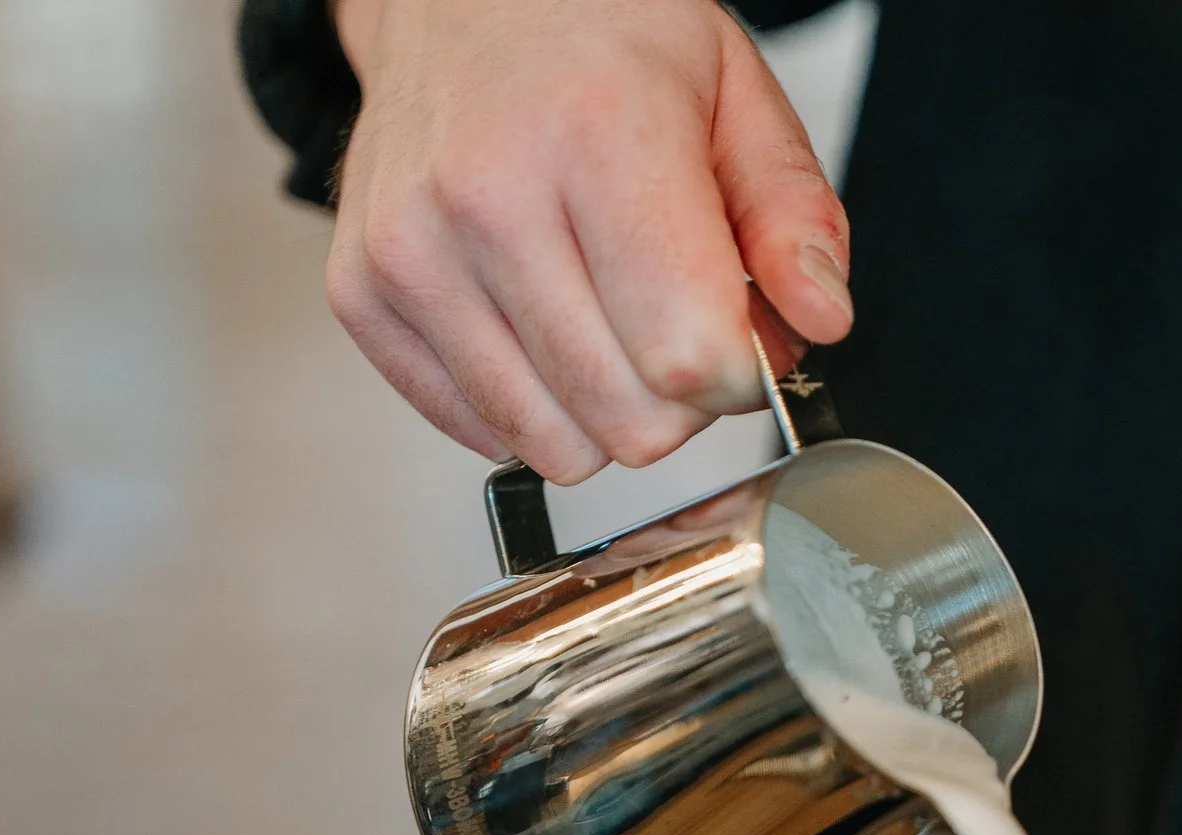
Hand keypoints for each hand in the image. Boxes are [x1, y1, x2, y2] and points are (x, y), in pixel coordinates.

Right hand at [326, 0, 853, 482]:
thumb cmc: (599, 36)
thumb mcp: (735, 92)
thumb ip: (794, 215)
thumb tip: (819, 322)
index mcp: (597, 134)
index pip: (687, 356)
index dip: (738, 373)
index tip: (736, 332)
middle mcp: (486, 195)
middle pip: (626, 420)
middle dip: (676, 400)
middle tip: (669, 318)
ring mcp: (410, 250)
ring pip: (553, 446)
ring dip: (601, 408)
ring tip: (601, 313)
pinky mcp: (362, 293)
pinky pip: (481, 431)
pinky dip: (527, 401)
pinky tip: (535, 317)